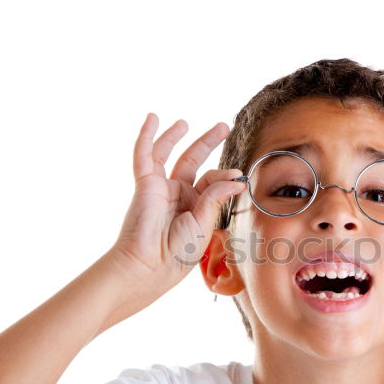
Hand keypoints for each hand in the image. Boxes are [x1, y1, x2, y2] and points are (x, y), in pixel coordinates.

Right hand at [108, 113, 245, 294]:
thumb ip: (217, 197)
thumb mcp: (204, 224)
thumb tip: (237, 178)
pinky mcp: (145, 184)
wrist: (150, 265)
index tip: (239, 176)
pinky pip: (144, 155)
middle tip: (223, 126)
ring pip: (169, 154)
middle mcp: (178, 195)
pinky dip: (147, 135)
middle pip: (193, 160)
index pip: (212, 181)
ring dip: (177, 136)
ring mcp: (160, 188)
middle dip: (208, 142)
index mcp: (195, 207)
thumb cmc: (177, 253)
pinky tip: (153, 118)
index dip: (225, 175)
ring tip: (186, 122)